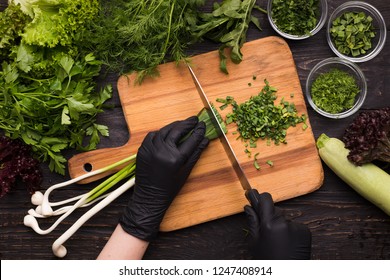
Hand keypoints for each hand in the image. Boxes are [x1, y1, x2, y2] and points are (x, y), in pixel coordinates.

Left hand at [120, 116, 208, 240]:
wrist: (149, 197)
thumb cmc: (170, 188)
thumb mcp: (185, 172)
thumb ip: (195, 154)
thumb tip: (205, 140)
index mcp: (175, 159)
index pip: (191, 140)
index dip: (198, 131)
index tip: (203, 125)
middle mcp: (162, 151)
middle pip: (177, 131)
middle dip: (187, 124)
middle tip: (194, 120)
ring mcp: (151, 149)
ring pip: (164, 131)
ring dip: (174, 125)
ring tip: (182, 123)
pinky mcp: (142, 150)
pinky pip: (152, 135)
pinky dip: (160, 132)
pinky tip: (167, 131)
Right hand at [244, 189, 311, 259]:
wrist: (286, 274)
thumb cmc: (269, 262)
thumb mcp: (255, 242)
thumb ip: (252, 221)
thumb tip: (248, 207)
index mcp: (269, 224)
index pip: (266, 199)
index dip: (259, 197)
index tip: (253, 195)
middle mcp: (284, 222)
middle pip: (275, 209)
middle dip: (269, 216)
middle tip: (265, 230)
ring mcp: (297, 226)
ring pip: (284, 218)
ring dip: (280, 224)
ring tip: (277, 240)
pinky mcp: (305, 231)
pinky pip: (294, 225)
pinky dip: (290, 231)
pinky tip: (286, 242)